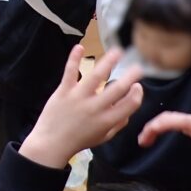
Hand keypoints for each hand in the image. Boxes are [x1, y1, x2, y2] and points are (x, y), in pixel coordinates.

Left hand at [20, 46, 143, 169]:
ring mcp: (78, 98)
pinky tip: (80, 47)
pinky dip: (74, 59)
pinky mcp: (63, 91)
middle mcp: (95, 108)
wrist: (51, 143)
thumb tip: (129, 108)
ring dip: (109, 62)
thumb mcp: (104, 137)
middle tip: (138, 66)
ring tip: (118, 51)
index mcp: (107, 121)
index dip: (137, 94)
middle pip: (117, 89)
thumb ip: (118, 123)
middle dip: (131, 76)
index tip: (138, 86)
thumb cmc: (79, 140)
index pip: (129, 105)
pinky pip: (70, 72)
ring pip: (96, 76)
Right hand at [139, 112, 190, 190]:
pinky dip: (161, 129)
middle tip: (141, 141)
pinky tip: (155, 137)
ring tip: (144, 140)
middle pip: (169, 117)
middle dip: (152, 125)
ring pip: (170, 119)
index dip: (158, 125)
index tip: (145, 137)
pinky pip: (173, 124)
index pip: (176, 119)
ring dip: (155, 127)